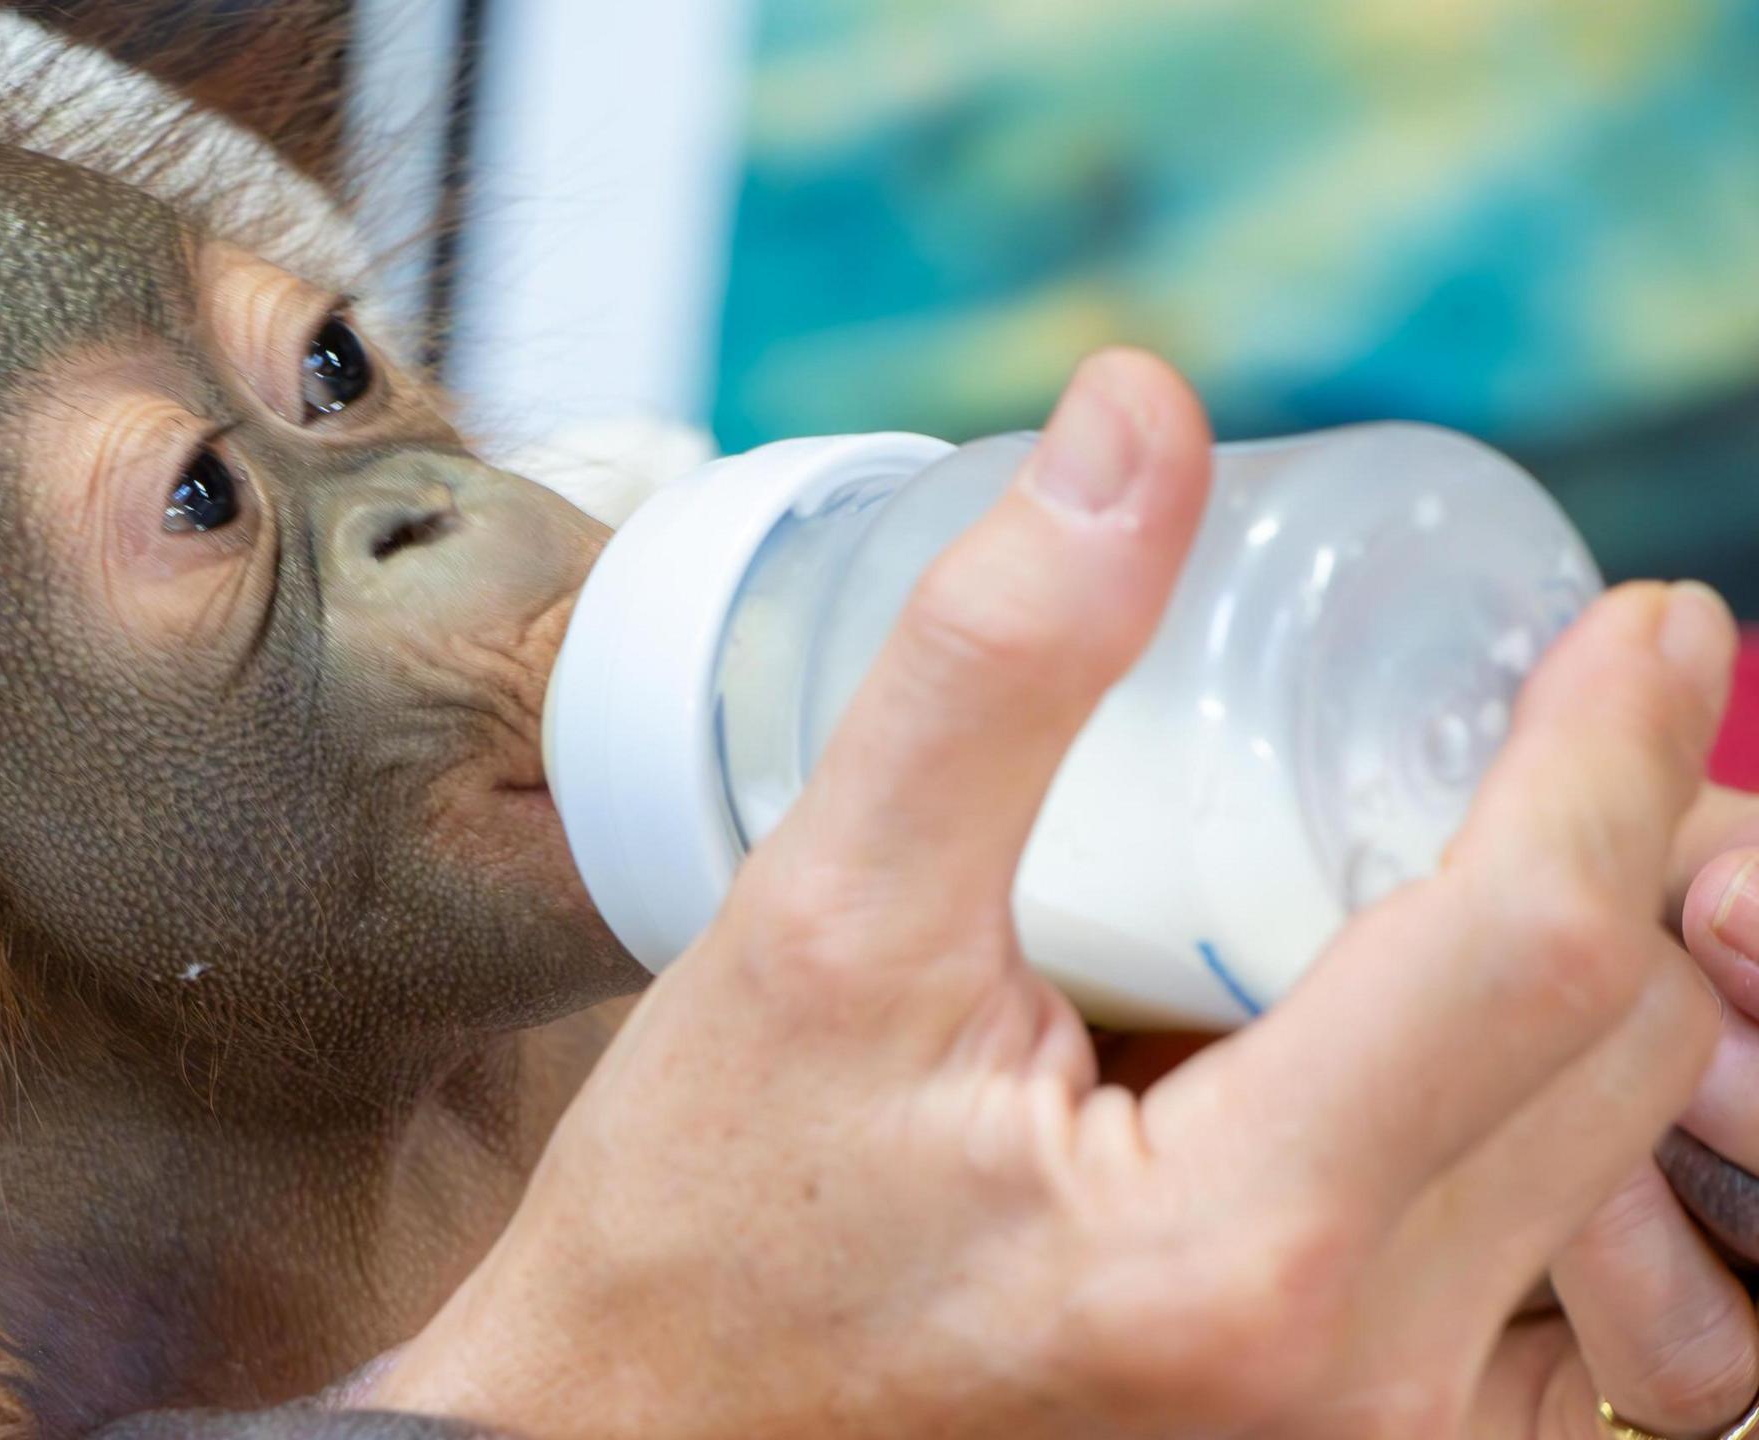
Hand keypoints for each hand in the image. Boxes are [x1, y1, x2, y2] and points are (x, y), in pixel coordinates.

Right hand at [371, 349, 1740, 1438]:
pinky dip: (1548, 1127)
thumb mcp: (820, 922)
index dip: (1606, 752)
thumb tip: (1139, 420)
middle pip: (1614, 1057)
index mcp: (1233, 1254)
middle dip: (1625, 851)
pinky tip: (1445, 1031)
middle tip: (1559, 705)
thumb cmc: (707, 1221)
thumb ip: (992, 669)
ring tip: (1506, 838)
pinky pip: (1553, 1287)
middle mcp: (1351, 1393)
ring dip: (1602, 985)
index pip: (1531, 951)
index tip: (1636, 618)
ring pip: (1613, 1172)